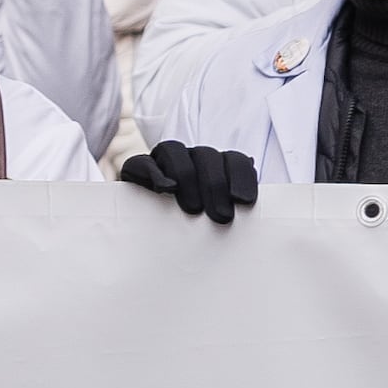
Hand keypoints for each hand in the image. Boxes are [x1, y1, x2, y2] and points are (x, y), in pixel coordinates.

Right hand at [116, 144, 260, 224]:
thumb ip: (236, 200)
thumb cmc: (195, 223)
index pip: (234, 159)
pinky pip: (142, 162)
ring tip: (194, 209)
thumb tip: (252, 183)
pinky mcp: (136, 169)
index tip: (245, 201)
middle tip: (222, 216)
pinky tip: (166, 189)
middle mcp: (191, 157)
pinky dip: (155, 173)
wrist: (151, 235)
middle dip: (216, 185)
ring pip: (174, 151)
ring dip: (187, 177)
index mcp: (216, 164)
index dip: (241, 177)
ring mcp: (162, 160)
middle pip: (207, 156)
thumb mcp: (220, 213)